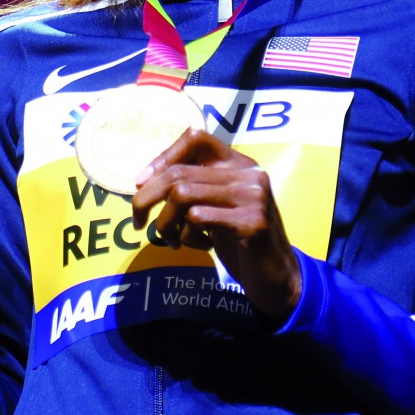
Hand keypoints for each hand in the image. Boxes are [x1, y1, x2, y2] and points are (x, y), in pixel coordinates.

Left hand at [131, 129, 301, 321]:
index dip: (163, 156)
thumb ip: (193, 188)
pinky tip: (202, 247)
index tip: (141, 183)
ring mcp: (253, 196)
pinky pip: (198, 219)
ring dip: (166, 224)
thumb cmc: (239, 242)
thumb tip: (143, 181)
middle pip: (179, 173)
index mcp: (239, 164)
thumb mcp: (216, 207)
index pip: (196, 137)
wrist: (276, 276)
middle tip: (138, 221)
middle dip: (147, 198)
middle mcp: (248, 173)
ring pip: (182, 195)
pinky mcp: (252, 221)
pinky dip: (187, 237)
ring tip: (174, 241)